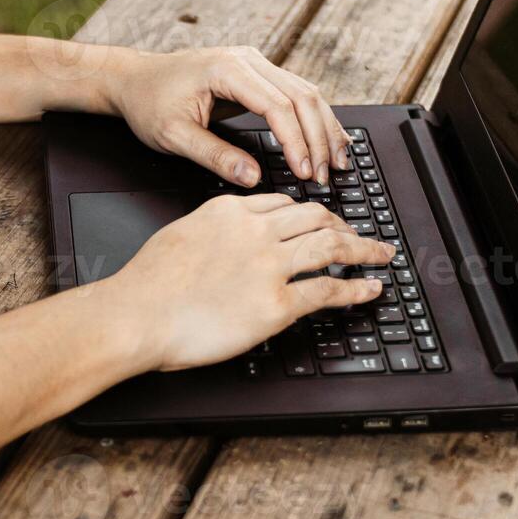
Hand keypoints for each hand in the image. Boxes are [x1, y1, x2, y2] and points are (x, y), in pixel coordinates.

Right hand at [100, 195, 395, 371]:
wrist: (135, 314)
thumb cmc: (147, 286)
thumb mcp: (181, 236)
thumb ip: (213, 233)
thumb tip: (226, 245)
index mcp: (230, 211)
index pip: (283, 204)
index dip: (310, 213)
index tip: (322, 222)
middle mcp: (256, 231)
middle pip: (316, 217)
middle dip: (345, 226)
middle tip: (361, 236)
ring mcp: (269, 266)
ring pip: (332, 247)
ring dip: (364, 250)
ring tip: (382, 256)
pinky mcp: (277, 304)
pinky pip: (328, 291)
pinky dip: (356, 289)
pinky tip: (370, 289)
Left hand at [103, 46, 351, 190]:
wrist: (135, 79)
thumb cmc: (149, 103)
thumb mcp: (173, 137)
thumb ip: (214, 156)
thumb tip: (252, 177)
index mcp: (227, 70)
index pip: (277, 106)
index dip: (296, 142)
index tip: (304, 172)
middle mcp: (247, 60)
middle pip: (302, 96)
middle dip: (319, 138)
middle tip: (327, 174)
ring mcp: (255, 63)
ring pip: (306, 92)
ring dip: (325, 128)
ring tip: (338, 161)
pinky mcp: (258, 73)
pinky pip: (296, 93)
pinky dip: (315, 119)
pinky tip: (329, 140)